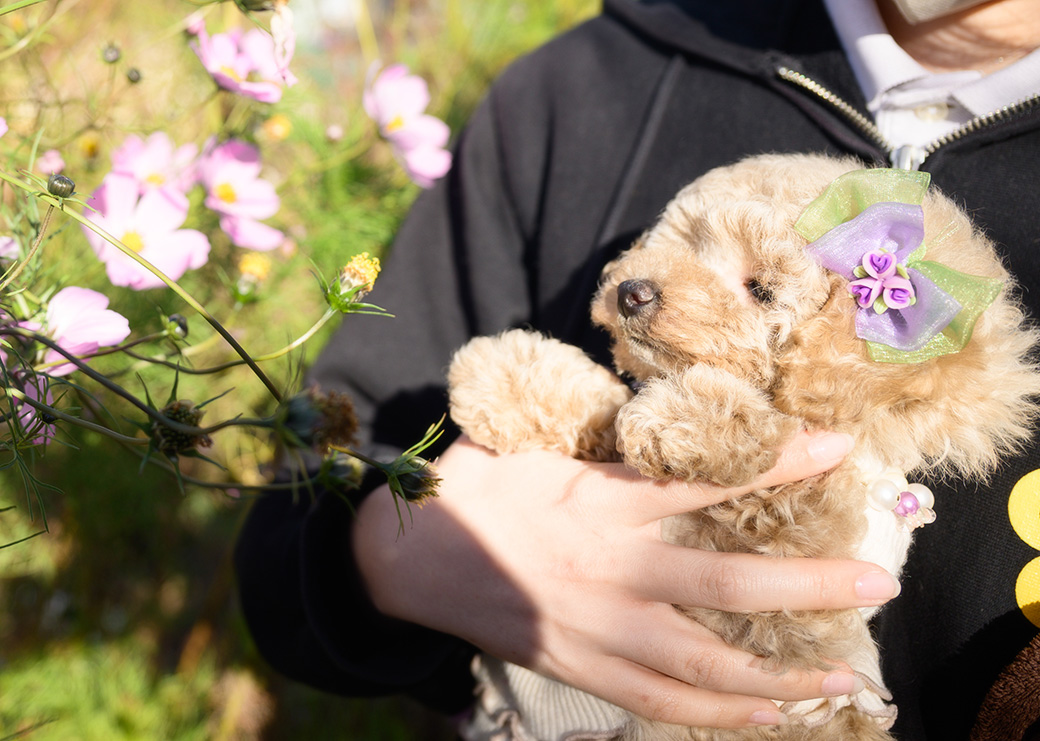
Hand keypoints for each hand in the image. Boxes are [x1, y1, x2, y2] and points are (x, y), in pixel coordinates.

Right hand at [352, 431, 899, 728]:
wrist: (409, 560)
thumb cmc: (475, 489)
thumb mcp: (531, 441)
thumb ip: (596, 429)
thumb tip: (652, 400)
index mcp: (600, 503)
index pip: (706, 484)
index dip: (777, 466)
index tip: (838, 451)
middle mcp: (610, 570)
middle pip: (727, 587)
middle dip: (809, 586)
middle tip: (875, 583)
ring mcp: (597, 629)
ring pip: (704, 662)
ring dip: (781, 670)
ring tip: (844, 672)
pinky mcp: (580, 667)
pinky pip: (659, 701)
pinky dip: (718, 714)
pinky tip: (768, 712)